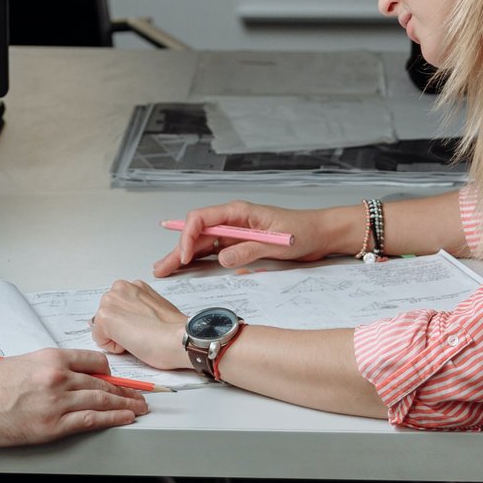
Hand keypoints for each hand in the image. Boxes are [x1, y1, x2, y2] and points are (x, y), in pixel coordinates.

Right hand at [0, 349, 147, 446]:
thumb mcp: (21, 362)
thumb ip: (48, 366)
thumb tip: (69, 374)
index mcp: (50, 358)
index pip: (92, 360)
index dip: (108, 371)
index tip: (116, 378)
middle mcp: (58, 377)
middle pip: (102, 382)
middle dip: (124, 390)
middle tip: (139, 394)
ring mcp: (58, 402)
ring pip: (102, 400)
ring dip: (125, 404)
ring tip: (139, 407)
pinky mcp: (54, 425)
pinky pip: (92, 420)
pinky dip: (113, 418)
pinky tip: (125, 418)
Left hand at [93, 280, 190, 370]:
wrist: (179, 339)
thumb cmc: (173, 331)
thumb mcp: (155, 311)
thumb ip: (138, 310)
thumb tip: (128, 322)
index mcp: (134, 286)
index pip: (118, 309)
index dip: (130, 324)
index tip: (146, 327)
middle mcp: (121, 288)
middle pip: (107, 317)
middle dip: (119, 329)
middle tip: (142, 333)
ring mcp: (111, 301)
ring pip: (102, 327)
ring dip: (116, 337)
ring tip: (138, 337)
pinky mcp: (105, 317)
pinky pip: (100, 340)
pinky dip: (114, 347)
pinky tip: (133, 342)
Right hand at [155, 202, 357, 276]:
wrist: (321, 234)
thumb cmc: (303, 231)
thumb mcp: (277, 243)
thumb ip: (249, 250)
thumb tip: (222, 258)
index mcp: (238, 212)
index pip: (201, 219)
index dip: (188, 237)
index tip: (185, 256)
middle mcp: (232, 220)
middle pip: (196, 233)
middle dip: (178, 250)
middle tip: (161, 268)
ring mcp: (234, 232)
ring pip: (202, 243)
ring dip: (183, 256)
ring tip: (165, 270)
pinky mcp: (239, 244)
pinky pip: (213, 251)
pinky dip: (198, 260)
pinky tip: (186, 268)